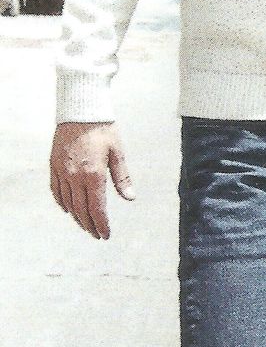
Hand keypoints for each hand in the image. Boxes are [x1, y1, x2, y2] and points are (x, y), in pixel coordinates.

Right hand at [50, 121, 134, 240]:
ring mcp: (62, 172)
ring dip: (77, 217)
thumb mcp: (117, 152)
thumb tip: (130, 197)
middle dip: (90, 225)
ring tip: (85, 225)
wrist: (81, 111)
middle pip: (81, 210)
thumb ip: (122, 178)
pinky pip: (56, 190)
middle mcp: (75, 176)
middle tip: (97, 234)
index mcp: (94, 175)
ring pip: (68, 203)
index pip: (96, 209)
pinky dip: (62, 203)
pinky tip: (68, 209)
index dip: (101, 225)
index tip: (105, 235)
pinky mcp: (54, 165)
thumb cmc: (102, 130)